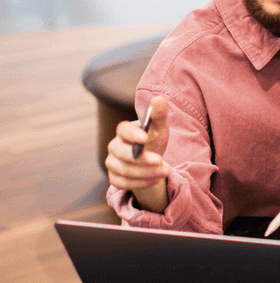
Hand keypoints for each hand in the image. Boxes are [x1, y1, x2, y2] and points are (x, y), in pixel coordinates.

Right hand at [105, 95, 170, 209]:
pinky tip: (156, 179)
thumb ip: (159, 114)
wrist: (152, 160)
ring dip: (146, 172)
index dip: (132, 134)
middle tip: (160, 160)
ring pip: (124, 170)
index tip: (146, 138)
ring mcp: (112, 163)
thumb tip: (158, 99)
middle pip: (121, 153)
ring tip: (165, 171)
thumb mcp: (160, 127)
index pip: (122, 129)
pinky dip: (141, 183)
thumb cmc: (154, 139)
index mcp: (124, 131)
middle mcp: (114, 146)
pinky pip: (124, 183)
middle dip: (141, 158)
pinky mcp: (115, 178)